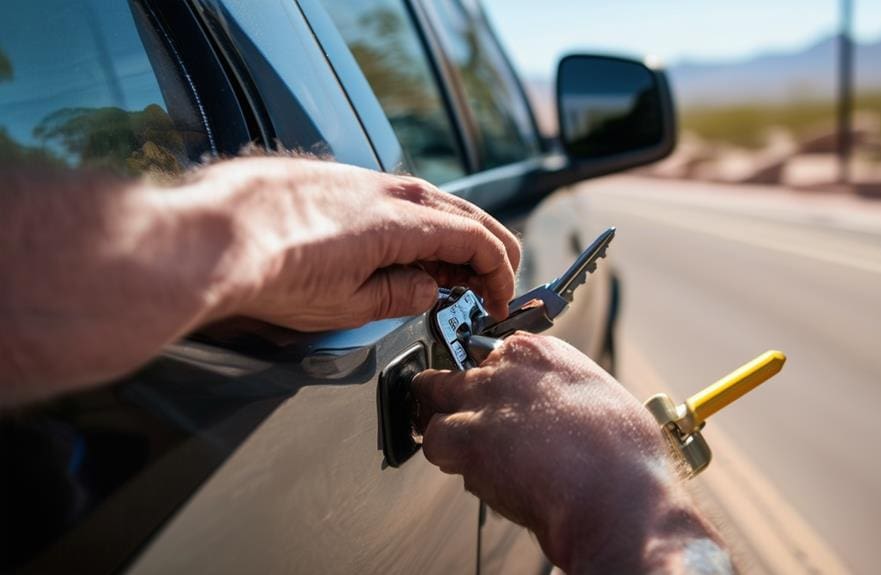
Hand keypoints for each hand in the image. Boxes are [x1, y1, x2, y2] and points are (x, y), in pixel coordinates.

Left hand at [194, 157, 520, 328]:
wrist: (208, 237)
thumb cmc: (272, 270)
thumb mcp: (352, 304)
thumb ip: (403, 293)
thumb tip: (426, 288)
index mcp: (406, 219)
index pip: (477, 240)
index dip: (500, 274)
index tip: (502, 301)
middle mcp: (390, 188)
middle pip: (462, 214)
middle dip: (486, 252)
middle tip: (492, 284)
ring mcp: (359, 178)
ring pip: (428, 203)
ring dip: (449, 238)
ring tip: (448, 275)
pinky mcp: (332, 178)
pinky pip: (392, 199)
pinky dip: (414, 226)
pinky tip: (401, 251)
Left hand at [412, 333, 723, 573]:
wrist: (616, 495)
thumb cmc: (622, 458)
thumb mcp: (600, 398)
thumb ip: (563, 393)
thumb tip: (553, 412)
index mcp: (542, 351)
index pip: (492, 352)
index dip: (488, 381)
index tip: (491, 400)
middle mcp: (508, 365)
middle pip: (455, 370)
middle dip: (455, 397)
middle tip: (465, 422)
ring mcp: (484, 396)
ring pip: (432, 399)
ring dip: (444, 426)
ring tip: (463, 451)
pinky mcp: (468, 436)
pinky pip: (433, 441)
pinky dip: (446, 458)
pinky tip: (471, 470)